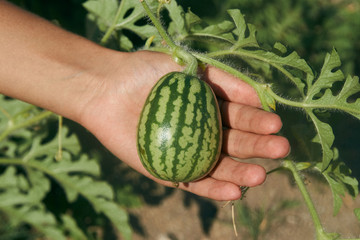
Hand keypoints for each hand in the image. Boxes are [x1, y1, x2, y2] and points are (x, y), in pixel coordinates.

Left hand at [79, 50, 289, 200]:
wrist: (106, 88)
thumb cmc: (147, 72)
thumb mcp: (190, 68)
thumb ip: (223, 80)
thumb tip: (259, 94)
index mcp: (210, 109)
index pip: (240, 118)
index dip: (258, 121)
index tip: (275, 124)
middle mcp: (202, 132)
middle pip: (235, 144)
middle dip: (258, 148)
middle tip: (279, 150)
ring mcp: (186, 153)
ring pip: (219, 167)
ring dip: (241, 174)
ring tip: (260, 177)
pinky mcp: (167, 171)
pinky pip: (194, 182)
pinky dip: (213, 189)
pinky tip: (234, 192)